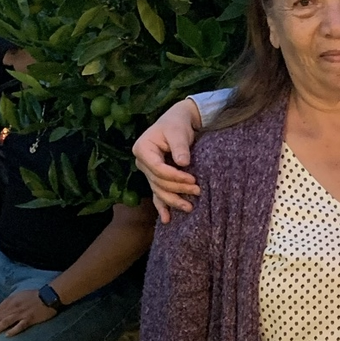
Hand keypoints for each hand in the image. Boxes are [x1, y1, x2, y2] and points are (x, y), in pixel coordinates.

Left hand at [0, 287, 57, 335]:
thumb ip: (12, 300)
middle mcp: (14, 307)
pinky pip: (19, 326)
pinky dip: (12, 331)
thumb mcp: (21, 294)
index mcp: (12, 300)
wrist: (49, 296)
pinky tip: (7, 335)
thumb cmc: (36, 295)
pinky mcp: (29, 319)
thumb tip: (6, 307)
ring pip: (6, 322)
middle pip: (0, 317)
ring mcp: (22, 313)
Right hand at [134, 101, 202, 222]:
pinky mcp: (155, 177)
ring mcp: (147, 171)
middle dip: (178, 188)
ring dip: (173, 201)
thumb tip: (183, 163)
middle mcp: (142, 162)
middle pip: (159, 182)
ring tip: (189, 207)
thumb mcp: (178, 132)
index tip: (193, 178)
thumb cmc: (177, 124)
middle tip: (198, 190)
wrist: (178, 121)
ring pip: (159, 190)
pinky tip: (167, 219)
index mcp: (142, 149)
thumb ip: (180, 147)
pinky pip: (157, 193)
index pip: (158, 169)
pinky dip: (162, 206)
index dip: (175, 176)